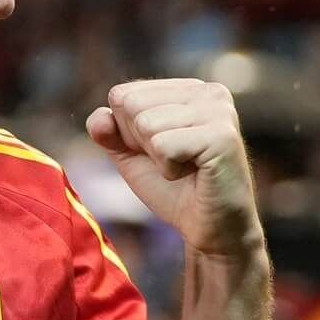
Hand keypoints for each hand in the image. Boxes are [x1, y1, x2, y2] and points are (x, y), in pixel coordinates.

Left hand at [87, 79, 262, 258]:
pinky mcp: (222, 136)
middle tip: (174, 161)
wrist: (211, 230)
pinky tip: (194, 174)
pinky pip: (163, 146)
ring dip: (157, 158)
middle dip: (141, 144)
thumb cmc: (174, 189)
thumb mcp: (130, 156)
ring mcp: (218, 111)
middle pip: (131, 105)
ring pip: (146, 124)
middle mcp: (208, 91)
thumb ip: (108, 132)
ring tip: (186, 167)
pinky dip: (169, 169)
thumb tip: (98, 119)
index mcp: (187, 88)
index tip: (160, 151)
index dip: (128, 133)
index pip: (122, 94)